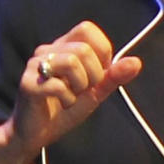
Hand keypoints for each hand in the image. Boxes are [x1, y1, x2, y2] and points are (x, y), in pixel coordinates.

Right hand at [0, 23, 141, 163]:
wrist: (36, 135)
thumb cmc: (63, 109)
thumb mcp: (95, 92)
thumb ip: (113, 77)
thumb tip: (136, 62)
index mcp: (63, 47)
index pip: (87, 28)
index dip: (101, 51)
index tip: (98, 73)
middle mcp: (47, 51)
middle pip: (83, 48)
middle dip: (94, 74)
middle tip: (84, 90)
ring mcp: (35, 66)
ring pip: (71, 62)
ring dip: (80, 85)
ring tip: (72, 96)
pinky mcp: (28, 85)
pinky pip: (58, 85)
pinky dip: (67, 99)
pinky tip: (62, 104)